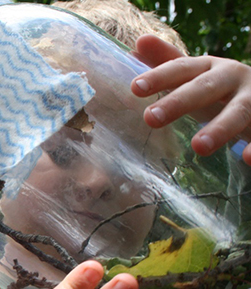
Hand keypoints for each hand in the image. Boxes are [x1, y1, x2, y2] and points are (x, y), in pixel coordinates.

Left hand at [131, 34, 250, 164]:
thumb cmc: (221, 88)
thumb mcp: (196, 75)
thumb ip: (168, 61)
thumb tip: (138, 44)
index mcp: (210, 68)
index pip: (182, 69)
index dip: (159, 76)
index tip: (135, 87)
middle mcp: (233, 78)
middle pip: (206, 88)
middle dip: (179, 101)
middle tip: (150, 118)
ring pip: (239, 111)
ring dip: (221, 128)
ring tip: (198, 147)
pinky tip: (247, 158)